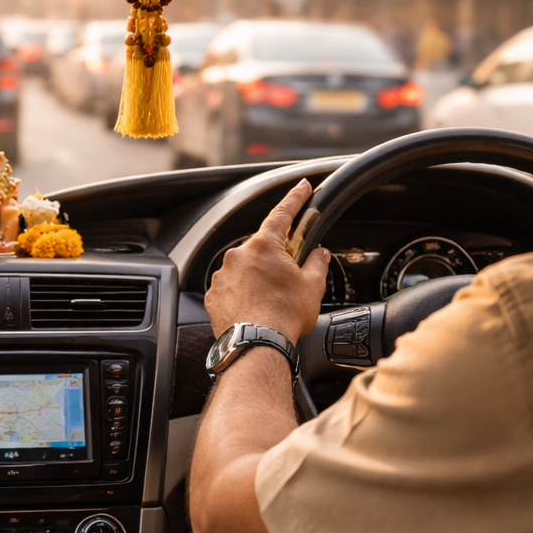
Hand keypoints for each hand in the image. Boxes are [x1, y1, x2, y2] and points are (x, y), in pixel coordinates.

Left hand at [205, 180, 330, 341]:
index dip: (295, 199)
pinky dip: (242, 294)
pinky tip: (255, 309)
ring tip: (271, 302)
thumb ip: (316, 263)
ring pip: (245, 269)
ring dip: (257, 279)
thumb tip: (319, 254)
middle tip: (288, 280)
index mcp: (264, 246)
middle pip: (262, 248)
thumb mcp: (312, 285)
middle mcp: (238, 255)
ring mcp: (223, 276)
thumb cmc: (284, 316)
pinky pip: (231, 288)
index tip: (303, 187)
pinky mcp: (214, 295)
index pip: (282, 214)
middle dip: (275, 259)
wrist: (257, 345)